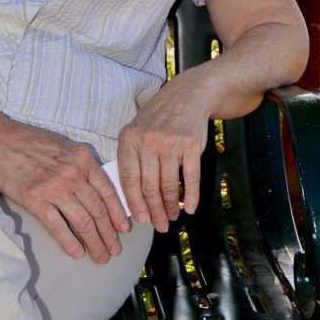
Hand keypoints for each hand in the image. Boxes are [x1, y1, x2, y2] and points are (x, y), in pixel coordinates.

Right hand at [0, 119, 130, 262]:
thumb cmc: (30, 142)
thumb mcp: (64, 146)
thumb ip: (82, 165)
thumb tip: (98, 188)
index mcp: (83, 158)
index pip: (108, 191)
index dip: (117, 214)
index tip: (123, 229)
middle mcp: (72, 173)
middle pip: (97, 210)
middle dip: (109, 234)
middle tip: (114, 250)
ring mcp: (54, 187)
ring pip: (82, 222)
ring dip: (94, 242)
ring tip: (100, 256)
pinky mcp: (35, 199)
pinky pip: (58, 226)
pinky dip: (70, 242)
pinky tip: (77, 253)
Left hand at [116, 77, 210, 232]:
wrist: (187, 94)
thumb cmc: (158, 118)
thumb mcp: (137, 130)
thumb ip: (131, 158)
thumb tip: (129, 196)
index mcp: (129, 138)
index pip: (128, 179)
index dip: (134, 203)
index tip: (140, 219)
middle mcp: (148, 140)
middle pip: (149, 186)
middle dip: (154, 211)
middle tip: (159, 225)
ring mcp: (170, 142)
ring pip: (168, 185)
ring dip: (170, 207)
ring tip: (172, 217)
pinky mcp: (191, 144)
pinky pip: (191, 177)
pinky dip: (191, 196)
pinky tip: (189, 207)